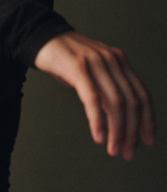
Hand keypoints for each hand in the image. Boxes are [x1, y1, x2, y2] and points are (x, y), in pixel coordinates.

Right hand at [34, 32, 154, 159]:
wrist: (42, 38)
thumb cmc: (67, 60)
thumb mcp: (94, 72)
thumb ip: (108, 89)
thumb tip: (121, 120)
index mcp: (120, 62)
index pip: (142, 94)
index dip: (148, 119)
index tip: (149, 141)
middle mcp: (113, 60)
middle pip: (132, 101)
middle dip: (132, 131)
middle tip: (128, 153)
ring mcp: (96, 62)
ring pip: (116, 102)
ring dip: (117, 131)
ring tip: (113, 150)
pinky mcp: (78, 67)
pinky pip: (93, 98)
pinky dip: (98, 120)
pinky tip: (99, 136)